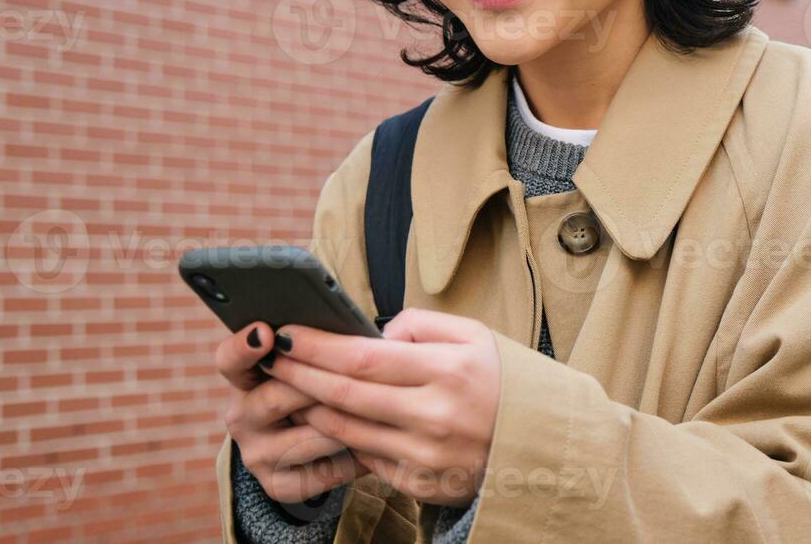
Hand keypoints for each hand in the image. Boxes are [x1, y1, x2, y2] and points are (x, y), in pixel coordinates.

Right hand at [217, 320, 362, 502]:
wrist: (302, 445)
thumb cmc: (313, 386)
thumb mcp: (304, 364)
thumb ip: (315, 346)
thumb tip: (365, 333)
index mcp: (244, 378)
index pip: (230, 359)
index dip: (244, 346)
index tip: (266, 332)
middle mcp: (242, 417)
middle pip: (276, 397)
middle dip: (319, 386)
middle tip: (355, 375)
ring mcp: (256, 454)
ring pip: (308, 437)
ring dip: (345, 424)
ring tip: (376, 412)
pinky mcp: (277, 485)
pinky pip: (323, 472)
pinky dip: (353, 458)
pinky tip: (372, 445)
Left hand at [259, 308, 502, 506]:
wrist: (539, 445)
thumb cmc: (500, 380)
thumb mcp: (475, 335)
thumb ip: (421, 325)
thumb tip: (374, 335)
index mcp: (450, 371)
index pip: (364, 358)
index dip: (317, 346)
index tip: (288, 332)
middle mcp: (436, 416)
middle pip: (346, 394)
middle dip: (300, 374)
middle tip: (272, 358)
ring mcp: (426, 456)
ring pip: (348, 429)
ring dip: (311, 407)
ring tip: (288, 386)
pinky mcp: (420, 485)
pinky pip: (368, 457)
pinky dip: (343, 436)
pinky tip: (325, 417)